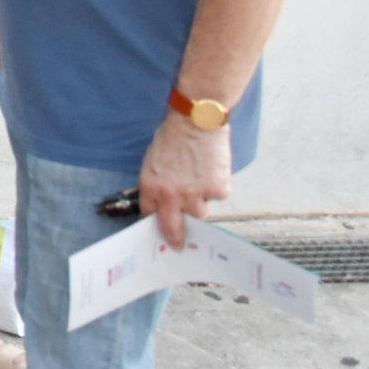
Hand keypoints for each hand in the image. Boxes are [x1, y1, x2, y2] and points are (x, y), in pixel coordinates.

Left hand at [140, 112, 230, 248]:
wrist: (196, 123)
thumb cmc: (172, 136)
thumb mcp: (153, 162)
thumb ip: (157, 184)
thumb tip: (162, 200)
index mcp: (151, 187)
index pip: (151, 215)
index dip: (157, 221)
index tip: (161, 228)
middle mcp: (172, 196)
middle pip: (173, 228)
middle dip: (175, 239)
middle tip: (178, 245)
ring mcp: (196, 195)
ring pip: (199, 214)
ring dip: (199, 204)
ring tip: (199, 183)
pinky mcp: (217, 190)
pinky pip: (217, 197)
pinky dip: (216, 187)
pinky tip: (212, 170)